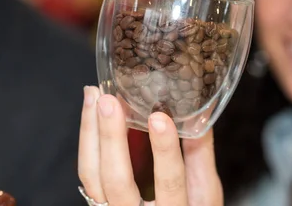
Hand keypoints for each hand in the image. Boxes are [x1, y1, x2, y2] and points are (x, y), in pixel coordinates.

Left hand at [78, 86, 222, 205]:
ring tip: (93, 95)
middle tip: (109, 101)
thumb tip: (199, 113)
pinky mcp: (97, 200)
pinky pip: (87, 170)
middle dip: (111, 136)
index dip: (164, 151)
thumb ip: (201, 156)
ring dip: (90, 131)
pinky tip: (90, 113)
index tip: (160, 118)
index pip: (169, 184)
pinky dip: (87, 138)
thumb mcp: (205, 194)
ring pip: (92, 174)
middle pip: (117, 180)